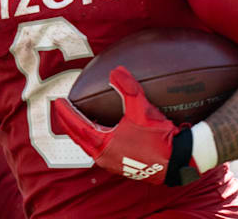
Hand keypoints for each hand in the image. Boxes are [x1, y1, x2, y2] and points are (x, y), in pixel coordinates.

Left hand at [53, 66, 201, 185]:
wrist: (179, 160)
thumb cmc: (159, 136)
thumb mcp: (142, 109)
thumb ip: (128, 88)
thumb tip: (115, 71)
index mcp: (104, 144)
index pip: (78, 126)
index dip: (66, 113)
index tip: (58, 102)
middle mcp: (105, 157)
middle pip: (80, 139)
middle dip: (71, 124)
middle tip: (64, 110)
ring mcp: (114, 164)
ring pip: (91, 147)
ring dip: (83, 133)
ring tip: (81, 121)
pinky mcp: (124, 167)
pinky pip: (102, 152)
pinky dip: (96, 140)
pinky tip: (104, 133)